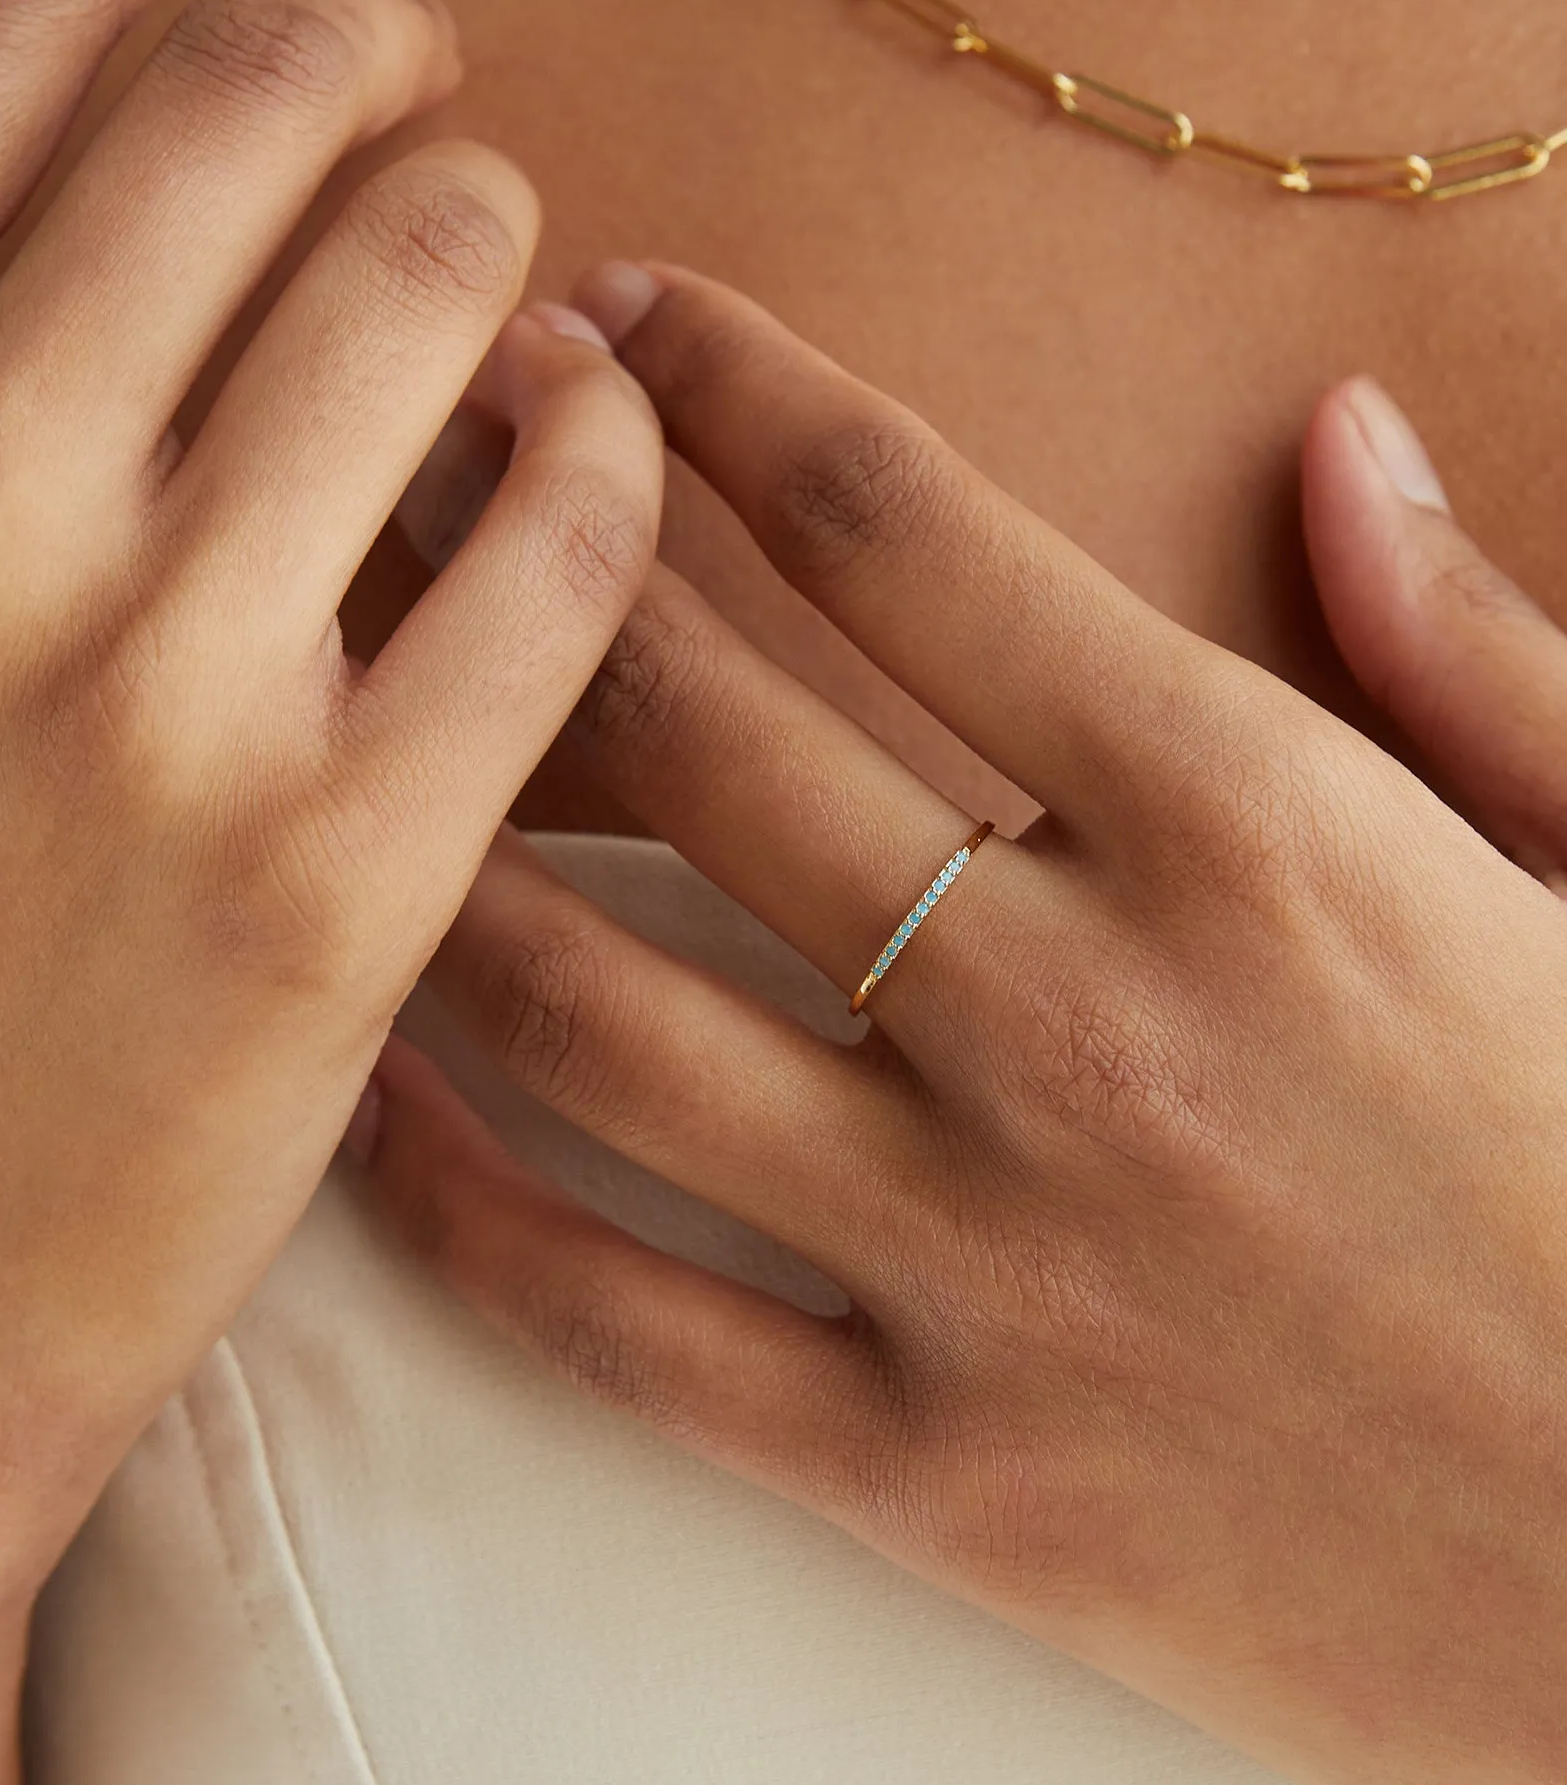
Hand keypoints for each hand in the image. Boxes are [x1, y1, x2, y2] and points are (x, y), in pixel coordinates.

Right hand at [0, 0, 661, 1784]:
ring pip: (451, 276)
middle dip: (375, 45)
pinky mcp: (347, 878)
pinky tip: (568, 458)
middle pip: (271, 93)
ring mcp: (159, 697)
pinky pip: (570, 536)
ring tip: (479, 296)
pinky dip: (603, 452)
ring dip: (501, 237)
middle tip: (405, 90)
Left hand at [365, 264, 1566, 1784]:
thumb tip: (1342, 431)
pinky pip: (609, 1317)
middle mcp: (1072, 1012)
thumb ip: (1469, 644)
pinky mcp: (936, 1478)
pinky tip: (357, 1073)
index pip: (893, 521)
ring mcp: (980, 1255)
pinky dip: (447, 1194)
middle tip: (407, 427)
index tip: (618, 306)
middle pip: (686, 718)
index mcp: (1246, 820)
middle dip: (510, 532)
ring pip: (588, 999)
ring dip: (425, 814)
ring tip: (330, 688)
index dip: (718, 376)